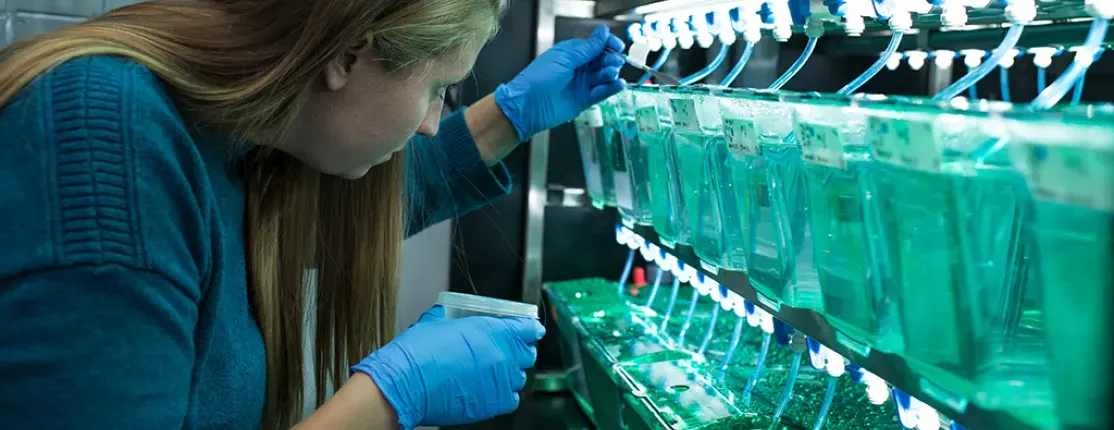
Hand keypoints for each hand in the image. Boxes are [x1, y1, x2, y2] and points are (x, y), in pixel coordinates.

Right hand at [351, 306, 544, 428]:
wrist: (406, 385)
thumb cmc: (417, 353)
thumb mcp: (435, 321)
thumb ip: (451, 316)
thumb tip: (448, 313)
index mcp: (493, 331)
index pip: (529, 328)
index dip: (530, 329)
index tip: (529, 330)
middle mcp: (502, 356)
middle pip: (527, 353)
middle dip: (519, 350)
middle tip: (507, 350)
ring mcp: (500, 382)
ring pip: (519, 378)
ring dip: (510, 373)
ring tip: (493, 372)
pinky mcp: (492, 404)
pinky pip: (511, 399)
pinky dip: (504, 394)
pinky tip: (490, 390)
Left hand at [494, 24, 626, 141]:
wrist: (527, 106)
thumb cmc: (539, 79)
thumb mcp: (564, 59)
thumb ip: (587, 49)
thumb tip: (603, 32)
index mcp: (571, 53)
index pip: (595, 45)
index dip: (607, 44)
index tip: (618, 46)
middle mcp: (578, 68)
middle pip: (602, 61)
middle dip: (610, 60)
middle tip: (614, 62)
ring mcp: (581, 84)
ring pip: (603, 76)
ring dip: (610, 73)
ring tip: (611, 74)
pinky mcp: (584, 100)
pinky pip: (601, 93)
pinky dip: (611, 89)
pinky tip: (618, 85)